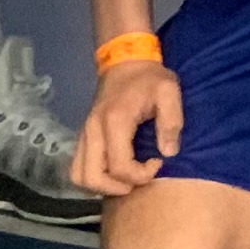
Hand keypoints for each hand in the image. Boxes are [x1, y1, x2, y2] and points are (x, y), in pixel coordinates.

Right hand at [72, 55, 184, 195]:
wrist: (125, 60)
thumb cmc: (149, 78)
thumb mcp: (169, 91)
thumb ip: (171, 121)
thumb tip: (168, 152)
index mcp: (114, 121)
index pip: (119, 167)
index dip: (141, 175)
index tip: (158, 161)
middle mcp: (93, 130)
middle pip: (91, 177)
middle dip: (117, 187)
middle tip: (139, 177)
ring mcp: (84, 133)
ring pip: (79, 175)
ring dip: (102, 185)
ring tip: (125, 178)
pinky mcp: (83, 135)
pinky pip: (78, 167)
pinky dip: (94, 177)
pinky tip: (114, 172)